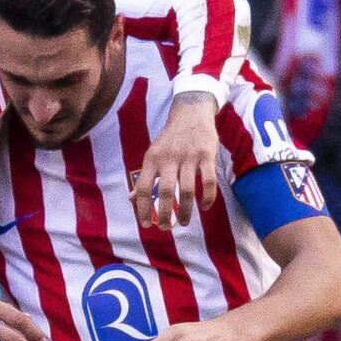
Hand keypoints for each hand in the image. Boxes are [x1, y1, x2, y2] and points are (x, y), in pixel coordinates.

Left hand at [135, 92, 222, 227]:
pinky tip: (205, 207)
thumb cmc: (169, 139)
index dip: (142, 208)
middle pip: (165, 192)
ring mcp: (189, 156)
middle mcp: (168, 158)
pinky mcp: (207, 155)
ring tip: (184, 222)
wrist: (191, 113)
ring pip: (187, 189)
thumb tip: (132, 198)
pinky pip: (208, 180)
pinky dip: (207, 197)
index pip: (143, 187)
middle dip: (164, 214)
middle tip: (165, 228)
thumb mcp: (152, 154)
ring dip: (186, 210)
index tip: (145, 224)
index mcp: (151, 159)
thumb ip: (144, 176)